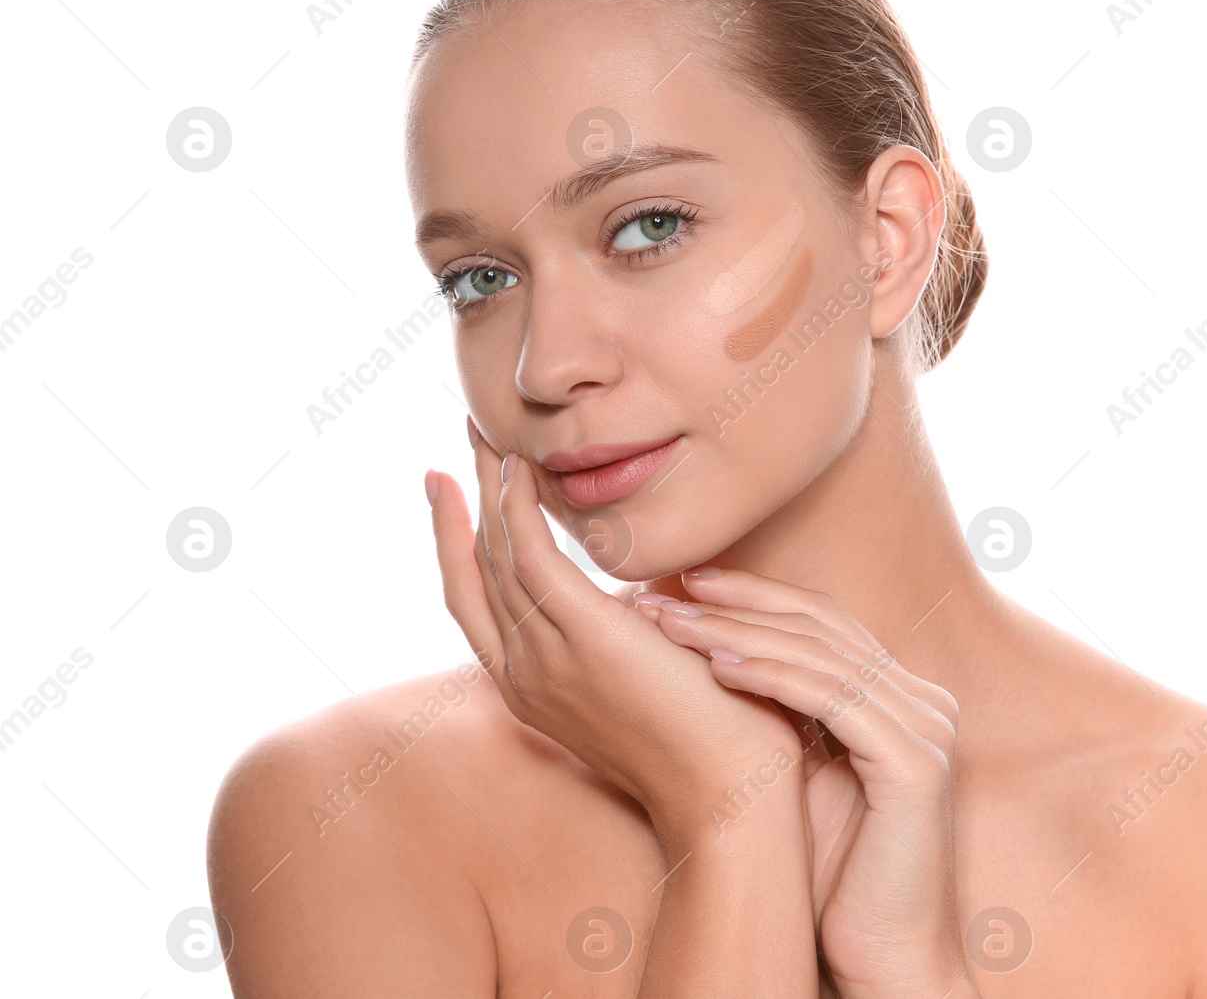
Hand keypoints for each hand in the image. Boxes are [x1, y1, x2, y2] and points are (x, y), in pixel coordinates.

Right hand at [424, 420, 802, 830]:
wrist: (733, 794)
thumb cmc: (708, 735)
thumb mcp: (647, 674)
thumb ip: (627, 633)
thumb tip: (637, 593)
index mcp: (532, 688)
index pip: (474, 600)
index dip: (454, 539)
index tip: (451, 483)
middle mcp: (524, 676)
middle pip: (477, 569)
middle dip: (468, 499)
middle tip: (469, 436)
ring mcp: (549, 661)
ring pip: (500, 556)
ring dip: (493, 489)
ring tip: (492, 434)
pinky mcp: (589, 640)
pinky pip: (534, 559)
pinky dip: (518, 511)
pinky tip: (517, 472)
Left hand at [636, 568, 979, 997]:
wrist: (885, 964)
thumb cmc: (833, 883)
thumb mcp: (800, 779)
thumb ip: (781, 719)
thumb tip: (711, 659)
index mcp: (902, 698)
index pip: (825, 623)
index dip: (756, 596)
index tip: (686, 583)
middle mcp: (923, 701)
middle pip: (823, 625)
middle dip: (739, 601)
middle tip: (668, 586)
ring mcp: (926, 729)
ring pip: (820, 655)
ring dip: (738, 631)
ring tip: (674, 621)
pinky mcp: (915, 765)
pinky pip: (833, 700)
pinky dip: (772, 676)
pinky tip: (719, 666)